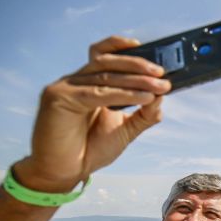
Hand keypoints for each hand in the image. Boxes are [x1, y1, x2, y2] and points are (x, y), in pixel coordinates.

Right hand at [15, 36, 170, 191]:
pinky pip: (97, 93)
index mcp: (88, 84)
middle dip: (137, 65)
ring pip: (105, 75)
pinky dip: (123, 94)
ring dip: (136, 79)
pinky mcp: (58, 98)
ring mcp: (65, 87)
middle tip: (161, 74)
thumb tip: (162, 96)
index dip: (121, 47)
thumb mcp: (125, 130)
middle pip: (106, 62)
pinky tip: (144, 97)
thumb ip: (144, 114)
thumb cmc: (90, 149)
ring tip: (159, 87)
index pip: (103, 55)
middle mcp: (75, 81)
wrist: (65, 172)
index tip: (148, 49)